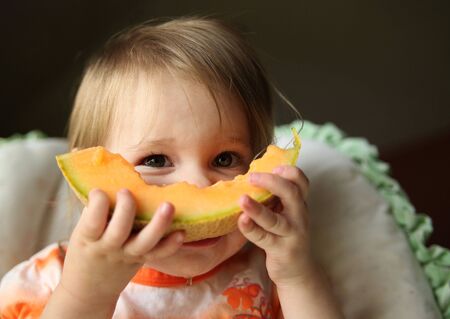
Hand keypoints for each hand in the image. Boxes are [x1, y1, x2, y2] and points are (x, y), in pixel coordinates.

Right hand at [59, 188, 184, 305]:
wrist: (88, 290)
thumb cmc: (85, 251)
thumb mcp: (80, 233)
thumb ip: (93, 212)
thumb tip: (109, 178)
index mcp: (88, 239)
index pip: (92, 222)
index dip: (97, 204)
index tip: (99, 191)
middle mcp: (109, 248)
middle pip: (120, 230)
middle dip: (126, 209)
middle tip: (127, 192)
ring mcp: (128, 255)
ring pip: (145, 242)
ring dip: (158, 224)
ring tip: (168, 205)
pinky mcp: (142, 260)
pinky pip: (159, 253)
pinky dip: (171, 244)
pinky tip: (181, 231)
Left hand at [238, 165, 312, 287]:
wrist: (298, 270)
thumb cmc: (285, 235)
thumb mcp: (285, 213)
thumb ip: (274, 197)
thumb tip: (248, 177)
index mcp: (299, 203)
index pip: (301, 182)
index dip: (290, 171)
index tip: (275, 167)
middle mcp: (298, 216)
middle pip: (291, 194)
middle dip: (272, 182)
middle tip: (252, 177)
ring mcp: (291, 234)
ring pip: (275, 220)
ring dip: (257, 209)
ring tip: (242, 199)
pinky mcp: (280, 250)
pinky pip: (263, 238)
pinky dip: (251, 229)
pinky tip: (241, 221)